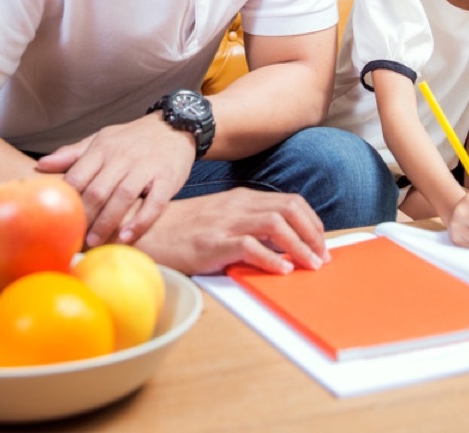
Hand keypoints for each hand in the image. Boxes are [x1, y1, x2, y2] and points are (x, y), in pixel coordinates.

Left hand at [35, 114, 195, 246]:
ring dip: (107, 223)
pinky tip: (128, 236)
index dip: (66, 202)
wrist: (175, 125)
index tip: (58, 222)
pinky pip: (154, 203)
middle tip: (74, 239)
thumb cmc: (133, 138)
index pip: (77, 177)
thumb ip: (73, 154)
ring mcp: (146, 167)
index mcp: (102, 149)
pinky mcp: (167, 178)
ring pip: (122, 198)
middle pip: (97, 191)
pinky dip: (140, 221)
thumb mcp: (102, 139)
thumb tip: (41, 166)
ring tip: (96, 243)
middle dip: (84, 218)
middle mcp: (122, 157)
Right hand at [131, 188, 328, 275]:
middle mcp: (238, 205)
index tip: (320, 243)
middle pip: (290, 210)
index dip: (312, 222)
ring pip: (277, 224)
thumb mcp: (221, 219)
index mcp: (243, 198)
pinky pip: (250, 246)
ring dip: (300, 246)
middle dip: (313, 233)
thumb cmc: (183, 230)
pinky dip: (272, 259)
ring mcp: (226, 222)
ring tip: (310, 265)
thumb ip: (249, 225)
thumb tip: (282, 245)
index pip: (291, 202)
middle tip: (322, 257)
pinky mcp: (214, 242)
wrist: (146, 231)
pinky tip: (283, 271)